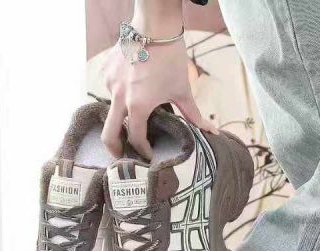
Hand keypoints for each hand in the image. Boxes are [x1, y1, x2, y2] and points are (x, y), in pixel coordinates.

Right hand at [102, 37, 215, 158]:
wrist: (155, 25)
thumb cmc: (171, 58)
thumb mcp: (183, 90)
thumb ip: (194, 115)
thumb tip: (212, 132)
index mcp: (138, 106)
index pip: (136, 138)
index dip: (143, 151)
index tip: (148, 155)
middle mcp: (119, 97)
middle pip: (109, 135)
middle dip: (115, 149)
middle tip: (123, 156)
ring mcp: (109, 83)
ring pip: (110, 110)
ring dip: (120, 117)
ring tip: (134, 115)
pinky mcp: (106, 71)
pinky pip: (110, 90)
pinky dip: (119, 95)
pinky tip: (132, 89)